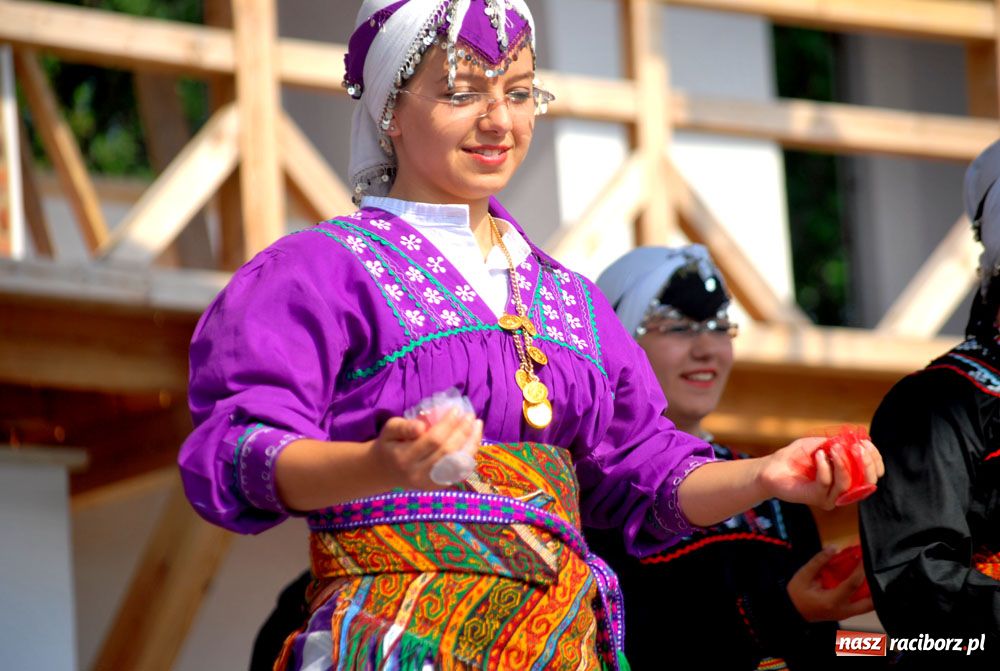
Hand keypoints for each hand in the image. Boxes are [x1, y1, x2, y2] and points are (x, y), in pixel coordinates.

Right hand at [372, 409, 482, 489]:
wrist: (384, 471)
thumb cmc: (389, 444)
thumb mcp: (389, 429)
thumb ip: (404, 426)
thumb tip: (422, 425)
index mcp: (404, 458)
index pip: (433, 440)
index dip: (448, 424)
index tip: (457, 409)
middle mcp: (418, 474)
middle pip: (448, 453)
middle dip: (462, 432)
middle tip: (470, 415)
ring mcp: (429, 483)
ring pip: (457, 465)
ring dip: (471, 444)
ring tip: (477, 426)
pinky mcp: (437, 487)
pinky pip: (459, 472)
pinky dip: (469, 456)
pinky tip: (474, 441)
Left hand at [758, 437, 883, 509]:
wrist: (772, 467)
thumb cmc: (797, 456)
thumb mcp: (820, 444)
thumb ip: (839, 443)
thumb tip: (855, 440)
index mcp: (849, 477)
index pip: (873, 474)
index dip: (874, 459)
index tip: (865, 444)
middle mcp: (844, 490)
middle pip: (867, 483)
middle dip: (865, 464)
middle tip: (856, 447)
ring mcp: (831, 496)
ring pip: (846, 484)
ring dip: (842, 463)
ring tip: (833, 448)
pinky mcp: (817, 498)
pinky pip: (826, 483)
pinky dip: (824, 466)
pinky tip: (817, 455)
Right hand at [788, 547, 874, 621]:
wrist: (792, 611)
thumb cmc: (796, 595)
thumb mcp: (803, 575)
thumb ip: (818, 561)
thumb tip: (833, 548)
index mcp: (832, 601)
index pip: (853, 584)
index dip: (860, 569)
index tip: (864, 558)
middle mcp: (843, 610)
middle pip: (869, 603)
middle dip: (874, 587)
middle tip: (874, 572)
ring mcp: (845, 614)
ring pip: (867, 606)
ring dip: (871, 592)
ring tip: (870, 576)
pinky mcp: (845, 613)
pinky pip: (860, 605)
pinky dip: (864, 595)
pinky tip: (861, 583)